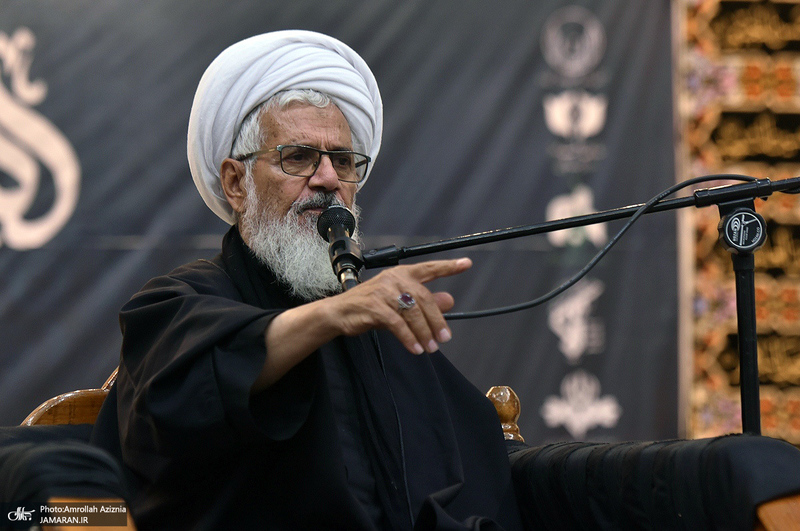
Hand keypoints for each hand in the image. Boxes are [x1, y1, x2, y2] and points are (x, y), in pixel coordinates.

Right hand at [257, 257, 471, 390]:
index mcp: (402, 274)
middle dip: (436, 320)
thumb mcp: (400, 304)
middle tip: (445, 338)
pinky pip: (397, 324)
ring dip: (424, 332)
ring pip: (412, 312)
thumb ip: (424, 303)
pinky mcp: (374, 306)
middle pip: (423, 297)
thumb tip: (450, 300)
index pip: (429, 268)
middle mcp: (394, 278)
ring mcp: (383, 291)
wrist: (339, 313)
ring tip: (431, 347)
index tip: (466, 264)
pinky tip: (415, 348)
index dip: (448, 267)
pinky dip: (408, 338)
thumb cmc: (371, 307)